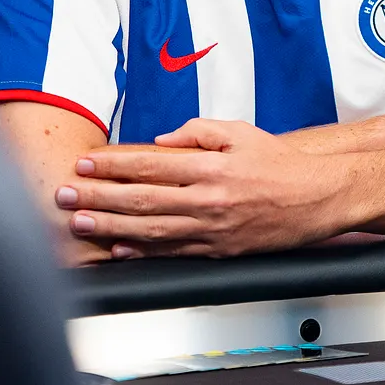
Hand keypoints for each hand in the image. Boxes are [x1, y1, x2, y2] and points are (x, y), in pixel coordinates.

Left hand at [54, 119, 349, 259]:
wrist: (319, 198)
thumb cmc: (279, 163)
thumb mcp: (240, 132)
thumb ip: (198, 131)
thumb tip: (162, 140)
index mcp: (211, 166)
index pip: (150, 164)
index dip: (112, 165)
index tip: (85, 164)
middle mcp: (208, 199)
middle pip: (141, 200)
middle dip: (97, 199)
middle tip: (65, 197)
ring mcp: (213, 230)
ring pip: (151, 231)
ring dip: (110, 228)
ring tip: (79, 224)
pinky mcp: (219, 251)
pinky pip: (174, 253)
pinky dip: (144, 252)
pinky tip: (119, 250)